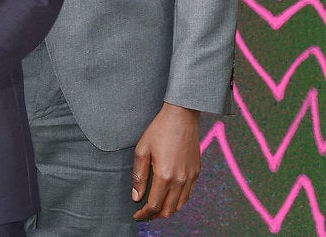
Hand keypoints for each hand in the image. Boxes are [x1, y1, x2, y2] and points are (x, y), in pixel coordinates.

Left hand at [131, 102, 200, 220]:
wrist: (182, 117)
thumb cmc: (159, 130)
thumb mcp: (142, 149)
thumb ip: (138, 175)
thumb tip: (136, 196)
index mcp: (164, 176)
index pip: (154, 205)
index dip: (144, 214)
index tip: (136, 216)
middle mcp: (180, 180)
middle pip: (168, 210)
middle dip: (155, 216)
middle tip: (144, 214)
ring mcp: (190, 178)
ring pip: (179, 205)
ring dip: (167, 211)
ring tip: (155, 208)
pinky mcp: (196, 173)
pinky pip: (188, 195)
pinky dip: (178, 201)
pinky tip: (169, 197)